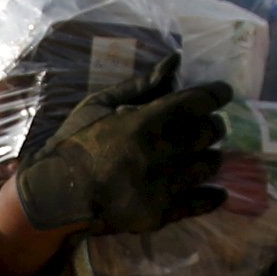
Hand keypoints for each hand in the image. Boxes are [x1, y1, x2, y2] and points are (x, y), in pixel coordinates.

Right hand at [10, 53, 231, 237]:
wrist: (54, 195)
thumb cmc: (74, 145)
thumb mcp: (99, 105)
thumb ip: (140, 84)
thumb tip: (175, 62)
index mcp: (143, 122)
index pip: (198, 102)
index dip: (217, 94)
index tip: (222, 93)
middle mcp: (158, 153)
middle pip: (208, 133)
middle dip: (212, 126)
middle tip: (206, 127)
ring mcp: (161, 186)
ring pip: (209, 166)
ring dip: (209, 158)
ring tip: (200, 157)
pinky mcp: (159, 214)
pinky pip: (200, 203)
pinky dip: (212, 196)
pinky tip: (216, 191)